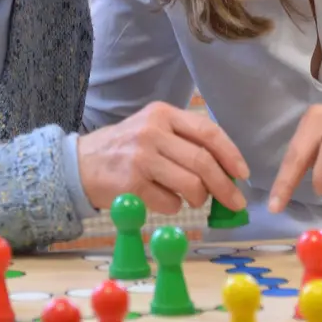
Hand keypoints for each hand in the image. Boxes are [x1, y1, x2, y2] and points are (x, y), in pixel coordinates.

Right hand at [77, 101, 249, 215]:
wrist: (79, 165)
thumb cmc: (124, 149)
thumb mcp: (152, 130)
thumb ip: (185, 141)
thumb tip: (227, 170)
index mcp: (162, 114)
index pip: (208, 132)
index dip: (231, 154)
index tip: (242, 173)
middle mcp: (152, 132)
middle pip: (203, 162)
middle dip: (225, 186)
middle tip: (235, 202)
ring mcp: (141, 158)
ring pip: (191, 185)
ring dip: (200, 198)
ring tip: (193, 199)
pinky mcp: (132, 185)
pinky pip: (170, 203)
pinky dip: (174, 207)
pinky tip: (161, 199)